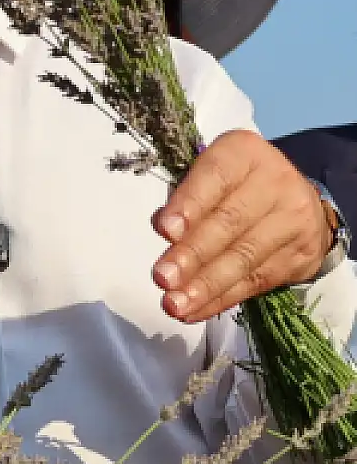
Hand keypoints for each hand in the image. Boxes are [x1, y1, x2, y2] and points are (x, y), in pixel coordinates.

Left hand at [153, 131, 332, 321]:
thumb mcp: (211, 176)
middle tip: (162, 278)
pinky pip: (256, 281)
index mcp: (244, 152)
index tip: (165, 232)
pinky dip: (221, 299)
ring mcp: (294, 219)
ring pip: (244, 257)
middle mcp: (276, 181)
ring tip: (174, 304)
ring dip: (205, 285)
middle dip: (192, 255)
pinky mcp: (302, 255)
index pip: (215, 177)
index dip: (190, 205)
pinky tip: (195, 310)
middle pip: (229, 222)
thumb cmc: (235, 188)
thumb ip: (187, 197)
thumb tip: (164, 229)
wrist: (298, 203)